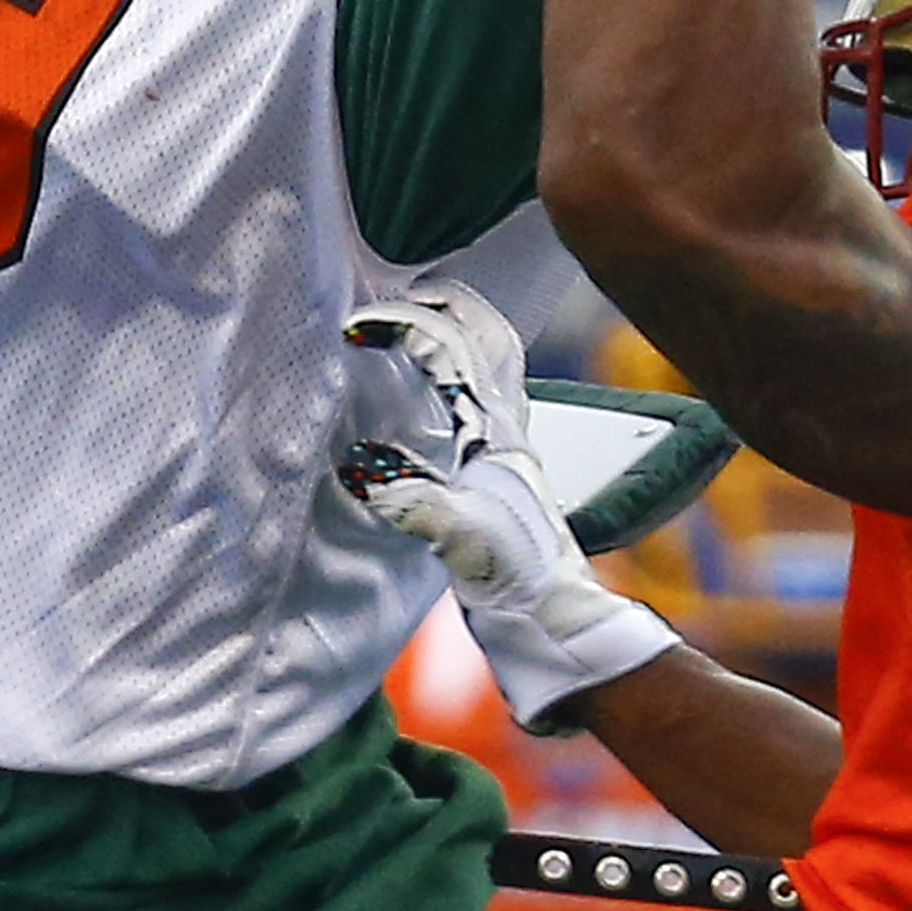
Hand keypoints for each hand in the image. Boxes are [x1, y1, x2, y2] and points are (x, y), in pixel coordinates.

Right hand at [339, 287, 677, 731]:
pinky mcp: (507, 464)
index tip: (358, 328)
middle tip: (399, 294)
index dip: (404, 327)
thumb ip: (416, 503)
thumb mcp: (462, 541)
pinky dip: (465, 368)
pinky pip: (489, 391)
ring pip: (495, 357)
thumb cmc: (516, 580)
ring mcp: (511, 440)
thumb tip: (361, 466)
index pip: (450, 351)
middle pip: (485, 334)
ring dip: (461, 327)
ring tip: (424, 315)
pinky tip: (443, 386)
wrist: (554, 616)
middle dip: (443, 303)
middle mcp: (508, 424)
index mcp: (494, 429)